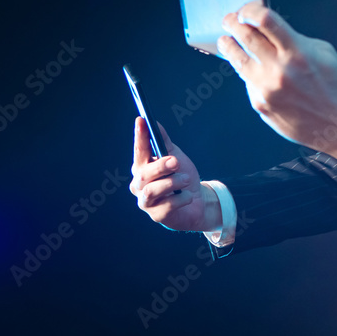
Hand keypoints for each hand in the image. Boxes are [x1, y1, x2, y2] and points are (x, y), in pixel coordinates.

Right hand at [129, 117, 217, 231]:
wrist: (197, 202)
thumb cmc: (182, 178)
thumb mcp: (176, 157)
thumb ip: (165, 143)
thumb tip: (156, 124)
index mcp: (142, 167)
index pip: (139, 151)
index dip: (139, 136)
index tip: (141, 120)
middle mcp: (139, 184)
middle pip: (143, 173)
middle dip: (160, 166)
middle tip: (176, 161)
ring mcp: (146, 201)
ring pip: (152, 190)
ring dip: (172, 182)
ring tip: (186, 179)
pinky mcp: (157, 215)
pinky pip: (167, 205)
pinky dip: (181, 198)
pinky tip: (188, 196)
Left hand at [218, 3, 336, 180]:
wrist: (335, 124)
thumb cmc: (332, 85)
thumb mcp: (323, 52)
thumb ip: (295, 39)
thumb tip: (269, 29)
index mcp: (298, 52)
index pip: (266, 21)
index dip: (251, 10)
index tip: (246, 10)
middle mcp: (279, 70)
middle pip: (246, 37)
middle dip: (234, 24)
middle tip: (230, 20)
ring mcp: (267, 88)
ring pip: (238, 60)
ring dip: (229, 46)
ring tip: (225, 41)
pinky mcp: (260, 104)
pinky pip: (248, 82)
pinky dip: (249, 72)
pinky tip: (253, 70)